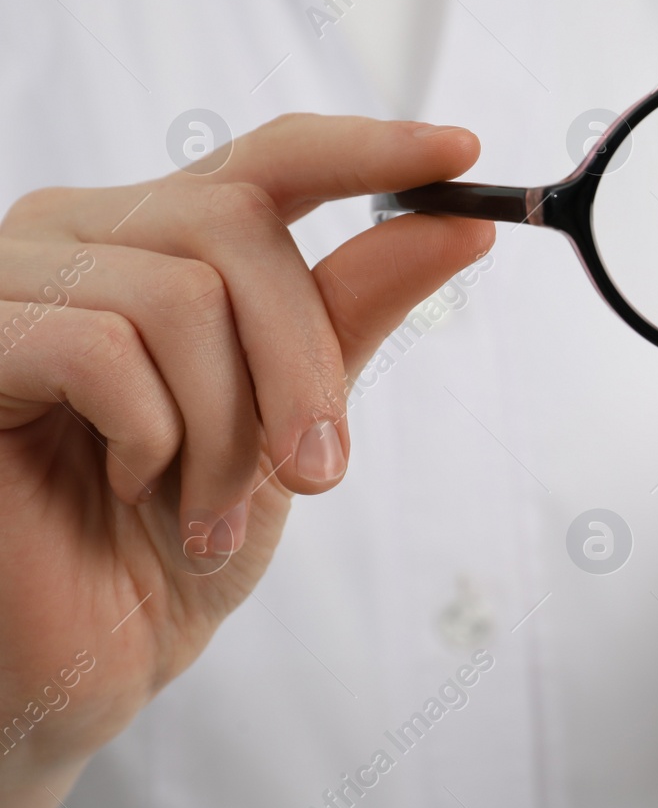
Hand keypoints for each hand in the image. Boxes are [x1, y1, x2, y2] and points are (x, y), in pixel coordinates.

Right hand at [0, 116, 493, 807]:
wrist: (76, 658)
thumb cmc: (172, 537)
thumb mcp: (287, 421)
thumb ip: (351, 315)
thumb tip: (462, 224)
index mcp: (154, 240)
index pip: (268, 159)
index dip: (366, 149)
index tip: (462, 151)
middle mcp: (75, 237)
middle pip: (235, 228)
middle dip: (299, 362)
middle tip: (316, 472)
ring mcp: (6, 284)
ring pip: (177, 295)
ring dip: (224, 429)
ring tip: (204, 511)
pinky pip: (98, 349)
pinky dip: (148, 435)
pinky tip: (125, 486)